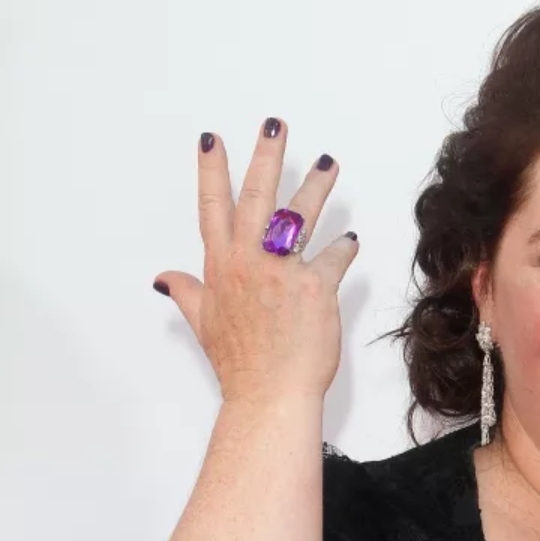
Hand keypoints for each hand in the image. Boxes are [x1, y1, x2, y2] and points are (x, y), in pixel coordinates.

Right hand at [153, 118, 358, 403]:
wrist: (270, 395)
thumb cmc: (240, 364)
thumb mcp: (204, 325)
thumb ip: (188, 293)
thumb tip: (164, 278)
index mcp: (221, 267)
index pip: (212, 208)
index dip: (211, 171)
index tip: (212, 139)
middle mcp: (249, 262)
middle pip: (255, 197)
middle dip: (265, 156)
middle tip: (275, 123)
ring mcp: (282, 273)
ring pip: (297, 215)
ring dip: (314, 185)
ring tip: (327, 161)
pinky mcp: (316, 287)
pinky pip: (334, 256)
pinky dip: (344, 246)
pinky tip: (351, 239)